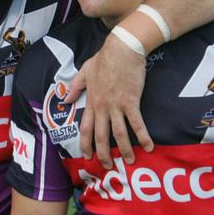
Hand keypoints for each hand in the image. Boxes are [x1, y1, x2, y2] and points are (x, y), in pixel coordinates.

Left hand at [65, 33, 151, 167]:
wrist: (122, 48)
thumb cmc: (105, 58)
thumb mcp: (85, 71)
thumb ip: (75, 87)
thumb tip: (65, 100)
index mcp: (91, 101)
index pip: (86, 127)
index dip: (86, 143)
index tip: (86, 156)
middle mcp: (102, 107)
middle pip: (101, 135)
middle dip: (103, 153)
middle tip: (108, 166)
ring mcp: (116, 105)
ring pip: (119, 133)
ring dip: (124, 149)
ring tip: (129, 161)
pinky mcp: (131, 101)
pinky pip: (137, 123)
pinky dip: (142, 136)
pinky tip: (148, 146)